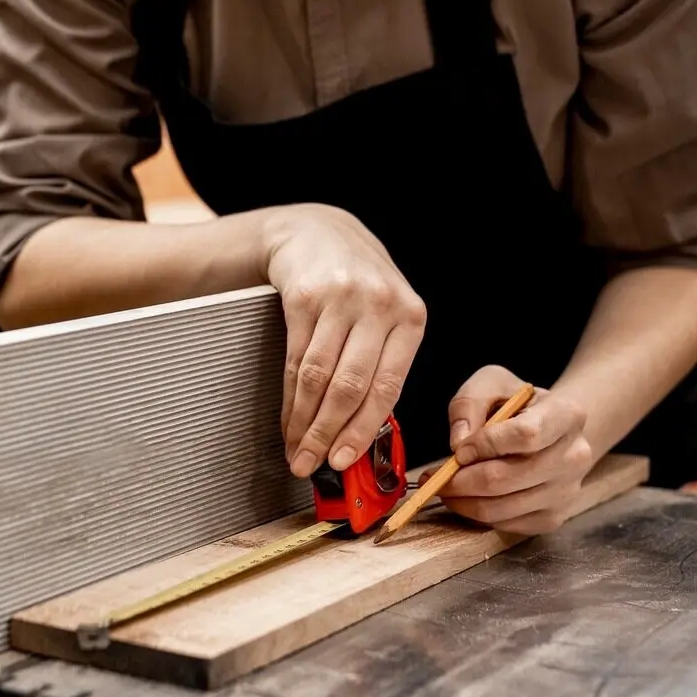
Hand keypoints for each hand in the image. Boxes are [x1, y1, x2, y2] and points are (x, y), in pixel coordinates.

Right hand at [262, 204, 425, 479]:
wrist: (319, 233)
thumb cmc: (358, 284)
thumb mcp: (386, 316)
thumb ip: (383, 365)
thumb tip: (364, 434)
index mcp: (409, 317)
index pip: (387, 387)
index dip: (362, 430)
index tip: (344, 460)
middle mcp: (378, 305)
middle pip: (349, 386)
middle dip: (327, 434)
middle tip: (311, 463)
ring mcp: (340, 299)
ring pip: (319, 378)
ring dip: (303, 422)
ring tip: (295, 449)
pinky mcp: (304, 297)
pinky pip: (295, 360)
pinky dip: (289, 397)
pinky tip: (287, 418)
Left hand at [440, 364, 591, 535]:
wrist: (550, 429)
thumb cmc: (517, 404)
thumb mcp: (491, 384)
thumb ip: (469, 404)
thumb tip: (457, 444)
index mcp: (567, 414)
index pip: (526, 435)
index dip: (485, 445)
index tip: (458, 450)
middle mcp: (575, 456)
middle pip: (508, 478)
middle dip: (461, 480)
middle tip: (435, 477)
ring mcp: (567, 491)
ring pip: (502, 508)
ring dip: (463, 501)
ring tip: (445, 487)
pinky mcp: (554, 517)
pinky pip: (506, 525)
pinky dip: (477, 515)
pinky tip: (467, 498)